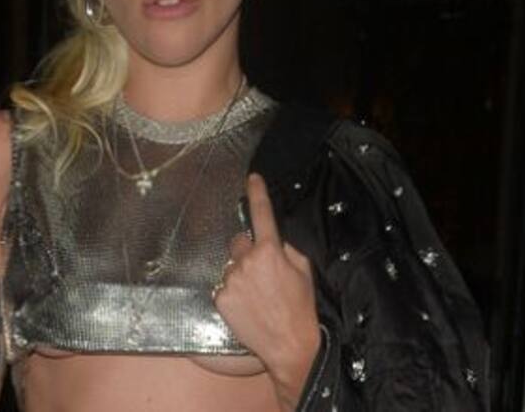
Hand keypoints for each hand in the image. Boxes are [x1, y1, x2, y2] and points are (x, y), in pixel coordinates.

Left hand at [213, 174, 319, 409]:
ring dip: (241, 275)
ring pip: (231, 266)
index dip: (257, 193)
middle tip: (264, 275)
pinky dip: (233, 293)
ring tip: (258, 297)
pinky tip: (248, 306)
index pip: (261, 214)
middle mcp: (246, 261)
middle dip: (249, 252)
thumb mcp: (304, 272)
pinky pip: (224, 287)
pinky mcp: (220, 298)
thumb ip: (286, 249)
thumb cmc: (301, 309)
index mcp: (270, 251)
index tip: (252, 179)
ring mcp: (231, 280)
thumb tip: (274, 239)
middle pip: (240, 243)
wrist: (290, 346)